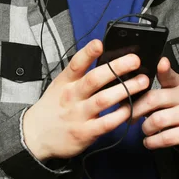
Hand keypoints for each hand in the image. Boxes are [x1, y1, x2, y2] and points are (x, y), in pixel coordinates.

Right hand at [22, 39, 148, 160]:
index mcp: (66, 81)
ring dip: (125, 89)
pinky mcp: (84, 133)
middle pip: (95, 79)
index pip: (76, 63)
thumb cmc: (54, 106)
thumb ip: (80, 73)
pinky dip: (120, 115)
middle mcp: (72, 96)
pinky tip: (131, 108)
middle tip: (135, 60)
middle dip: (117, 68)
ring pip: (104, 100)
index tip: (100, 43)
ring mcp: (78, 115)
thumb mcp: (61, 85)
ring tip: (142, 81)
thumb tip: (107, 58)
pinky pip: (106, 123)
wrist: (36, 135)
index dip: (88, 52)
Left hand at [128, 57, 178, 154]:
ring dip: (146, 127)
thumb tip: (131, 88)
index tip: (161, 62)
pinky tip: (149, 141)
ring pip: (159, 120)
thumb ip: (156, 89)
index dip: (165, 69)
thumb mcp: (174, 93)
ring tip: (145, 129)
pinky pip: (167, 138)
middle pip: (155, 99)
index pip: (171, 75)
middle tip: (130, 116)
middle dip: (137, 109)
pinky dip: (153, 142)